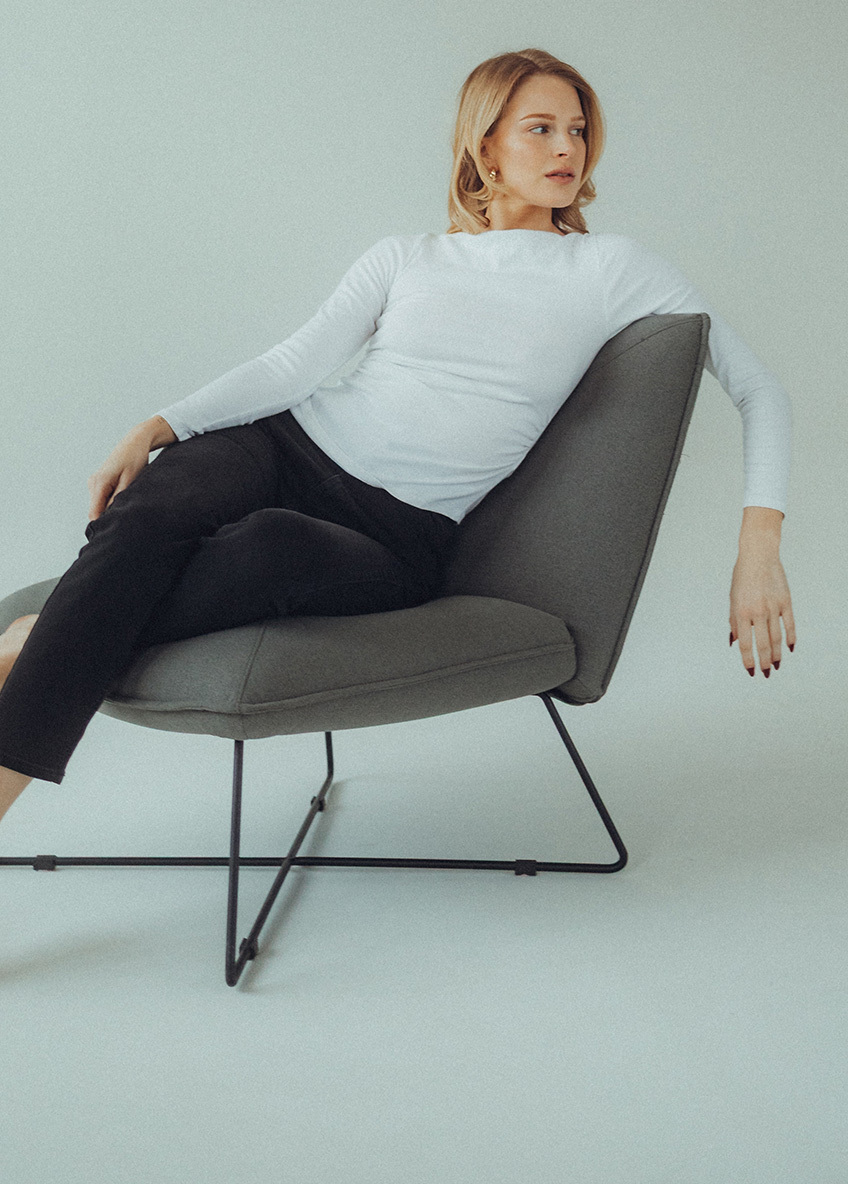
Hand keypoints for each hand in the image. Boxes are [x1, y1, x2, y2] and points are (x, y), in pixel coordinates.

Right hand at [86, 417, 175, 521]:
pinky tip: (124, 497)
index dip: (102, 525)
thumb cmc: (135, 458)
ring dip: (112, 508)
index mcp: (99, 483)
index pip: (94, 513)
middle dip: (109, 517)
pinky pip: (103, 499)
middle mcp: (93, 483)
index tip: (112, 534)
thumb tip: (113, 515)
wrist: (135, 442)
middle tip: (126, 522)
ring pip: (100, 505)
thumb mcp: (131, 479)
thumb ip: (120, 497)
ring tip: (128, 505)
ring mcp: (94, 482)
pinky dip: (112, 501)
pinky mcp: (99, 482)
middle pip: (96, 511)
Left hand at [729, 548, 794, 676]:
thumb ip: (734, 622)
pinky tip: (789, 648)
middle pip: (763, 644)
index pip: (745, 644)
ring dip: (777, 654)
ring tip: (776, 665)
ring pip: (777, 638)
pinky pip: (790, 624)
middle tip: (765, 673)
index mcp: (741, 612)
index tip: (751, 671)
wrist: (758, 556)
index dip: (748, 660)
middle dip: (764, 662)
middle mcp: (757, 611)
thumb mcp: (732, 599)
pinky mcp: (786, 601)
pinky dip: (791, 638)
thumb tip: (734, 642)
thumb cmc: (741, 578)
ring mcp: (773, 606)